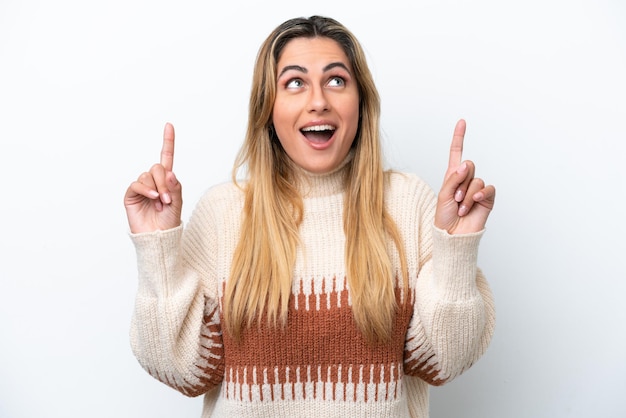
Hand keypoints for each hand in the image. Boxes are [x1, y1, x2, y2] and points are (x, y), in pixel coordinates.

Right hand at [124, 123, 182, 232]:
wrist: (158, 238)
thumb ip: (175, 187)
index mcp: (167, 181)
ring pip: (148, 176)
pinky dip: (146, 190)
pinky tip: (153, 198)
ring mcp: (142, 188)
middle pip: (157, 167)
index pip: (166, 157)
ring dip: (157, 188)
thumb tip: (169, 171)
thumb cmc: (169, 222)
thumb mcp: (178, 204)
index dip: (167, 141)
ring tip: (161, 204)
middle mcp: (154, 181)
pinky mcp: (131, 194)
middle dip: (164, 182)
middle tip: (168, 199)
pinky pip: (137, 184)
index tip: (169, 125)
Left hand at [435, 119, 494, 234]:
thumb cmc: (444, 217)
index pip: (456, 153)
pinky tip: (475, 202)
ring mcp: (477, 189)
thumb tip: (465, 164)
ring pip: (476, 179)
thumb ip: (453, 178)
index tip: (462, 122)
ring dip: (467, 194)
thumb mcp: (443, 195)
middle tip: (456, 198)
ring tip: (461, 207)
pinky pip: (487, 188)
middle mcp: (466, 180)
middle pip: (468, 165)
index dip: (459, 137)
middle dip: (460, 181)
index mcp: (452, 176)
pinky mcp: (487, 198)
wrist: (453, 235)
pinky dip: (480, 194)